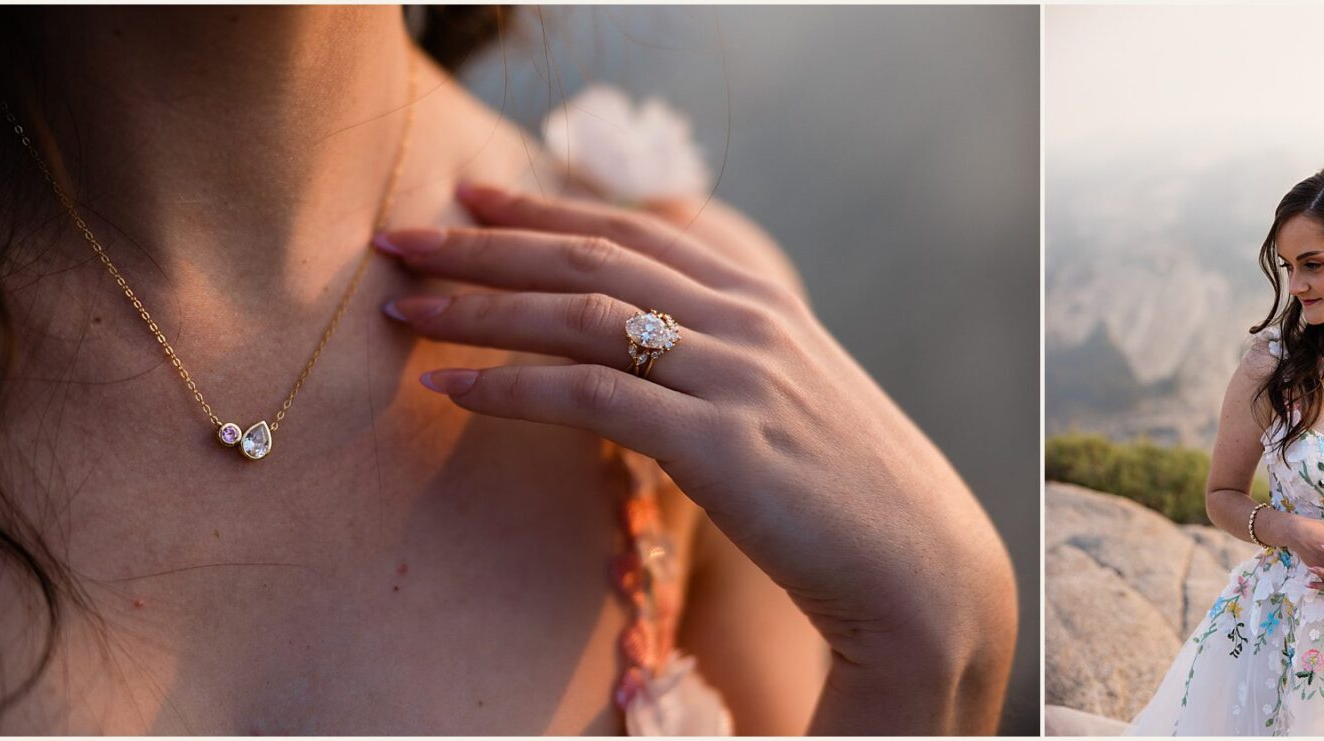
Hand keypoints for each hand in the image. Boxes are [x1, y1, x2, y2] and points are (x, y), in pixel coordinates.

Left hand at [374, 185, 1012, 709]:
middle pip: (592, 259)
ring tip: (401, 308)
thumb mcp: (795, 397)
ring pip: (580, 317)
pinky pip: (589, 397)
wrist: (922, 568)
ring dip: (478, 307)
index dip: (545, 212)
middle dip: (485, 244)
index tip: (475, 199)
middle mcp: (746, 321)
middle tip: (402, 239)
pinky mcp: (717, 443)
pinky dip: (508, 388)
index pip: (633, 235)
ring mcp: (734, 376)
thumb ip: (732, 353)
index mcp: (763, 303)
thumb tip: (660, 339)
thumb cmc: (852, 495)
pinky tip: (450, 390)